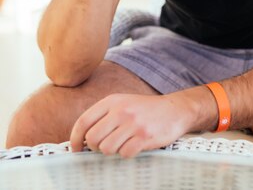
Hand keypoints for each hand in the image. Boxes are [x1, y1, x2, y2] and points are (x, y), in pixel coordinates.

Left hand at [70, 93, 194, 157]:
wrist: (174, 109)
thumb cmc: (144, 109)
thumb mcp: (122, 103)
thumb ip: (103, 116)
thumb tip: (81, 138)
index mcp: (112, 101)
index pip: (84, 121)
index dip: (75, 138)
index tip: (75, 149)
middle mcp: (121, 110)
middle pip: (92, 139)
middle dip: (95, 148)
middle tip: (104, 146)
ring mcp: (133, 124)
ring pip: (107, 149)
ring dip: (112, 151)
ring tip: (122, 144)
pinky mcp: (145, 136)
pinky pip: (125, 154)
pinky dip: (127, 153)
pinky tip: (134, 145)